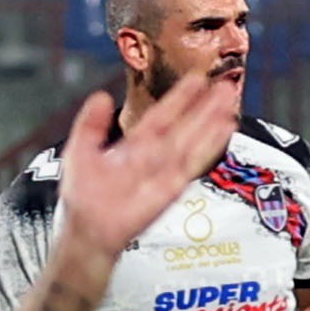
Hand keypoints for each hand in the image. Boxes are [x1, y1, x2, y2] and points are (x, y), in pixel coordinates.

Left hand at [52, 75, 242, 290]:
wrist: (88, 230)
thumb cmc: (83, 198)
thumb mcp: (80, 151)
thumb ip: (90, 124)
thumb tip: (101, 96)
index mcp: (134, 146)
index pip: (162, 116)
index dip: (179, 98)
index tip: (196, 80)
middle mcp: (154, 156)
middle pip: (185, 126)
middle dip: (204, 106)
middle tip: (223, 85)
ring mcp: (164, 171)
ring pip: (193, 141)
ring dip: (211, 122)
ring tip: (229, 101)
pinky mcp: (172, 187)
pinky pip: (193, 163)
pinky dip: (209, 146)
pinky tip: (223, 130)